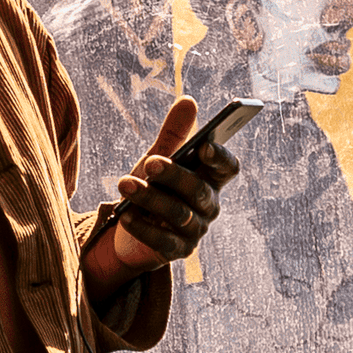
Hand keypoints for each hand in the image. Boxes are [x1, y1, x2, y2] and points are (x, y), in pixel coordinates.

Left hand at [83, 98, 237, 300]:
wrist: (127, 225)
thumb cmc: (150, 186)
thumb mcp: (158, 157)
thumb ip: (174, 134)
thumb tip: (188, 101)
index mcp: (209, 178)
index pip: (228, 168)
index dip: (220, 158)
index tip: (204, 145)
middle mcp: (208, 205)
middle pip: (200, 190)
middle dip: (175, 176)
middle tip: (150, 163)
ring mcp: (195, 230)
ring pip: (179, 214)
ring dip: (151, 199)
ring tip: (124, 184)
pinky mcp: (177, 251)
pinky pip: (163, 241)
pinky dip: (144, 228)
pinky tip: (126, 216)